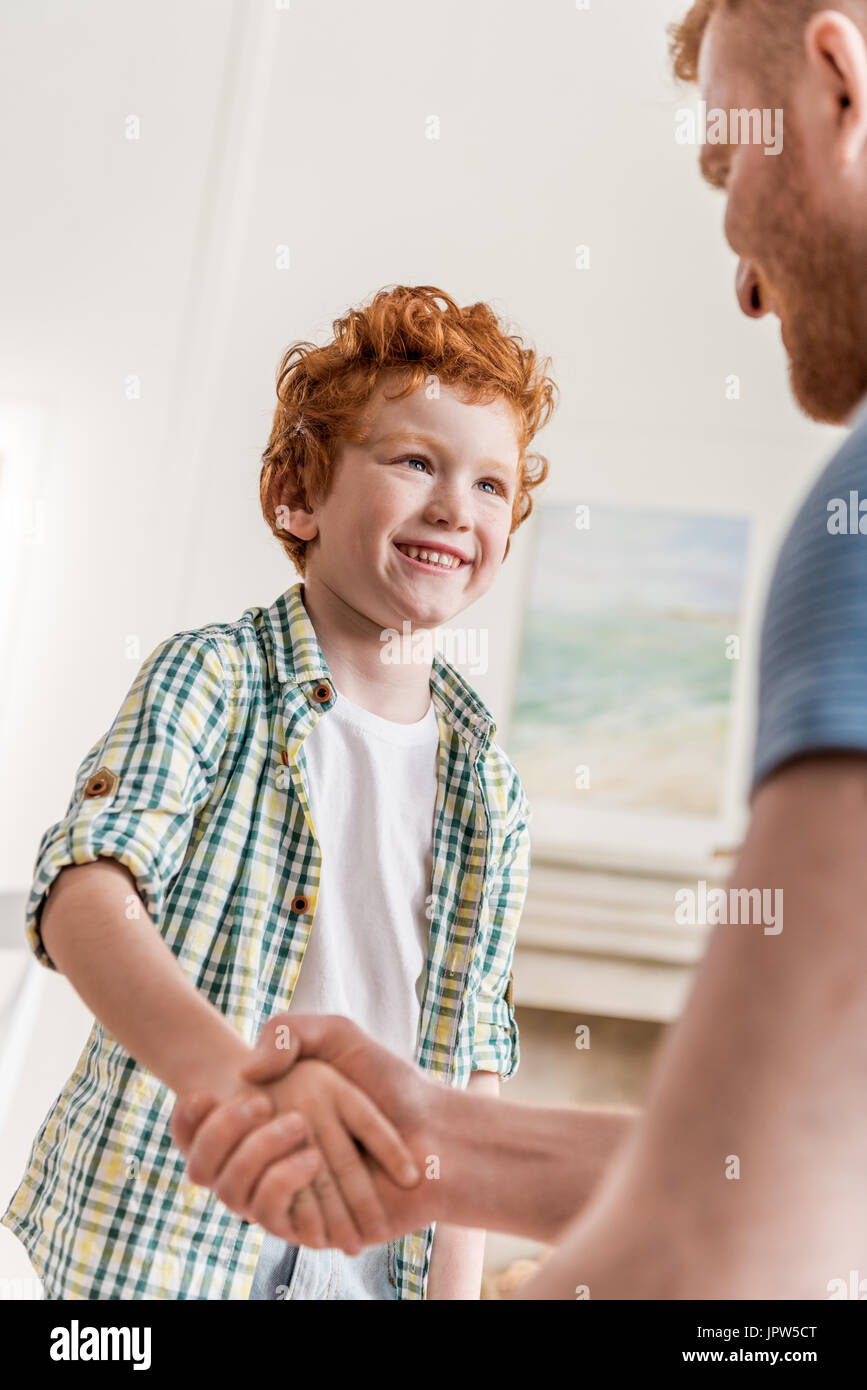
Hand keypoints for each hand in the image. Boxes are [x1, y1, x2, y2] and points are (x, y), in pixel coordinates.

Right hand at [173, 1053, 420, 1253]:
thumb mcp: (334, 1034)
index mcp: (266, 1119)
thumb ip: (285, 1033)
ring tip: (293, 1122)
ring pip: (234, 1189)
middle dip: (215, 1134)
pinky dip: (284, 1183)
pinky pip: (272, 1212)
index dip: (189, 1118)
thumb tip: (247, 1073)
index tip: (195, 1095)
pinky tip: (310, 1155)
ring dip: (254, 1155)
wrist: (434, 1126)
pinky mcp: (307, 1224)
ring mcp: (286, 1194)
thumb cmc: (387, 1078)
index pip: (205, 1128)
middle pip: (209, 1160)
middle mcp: (269, 1160)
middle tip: (255, 1103)